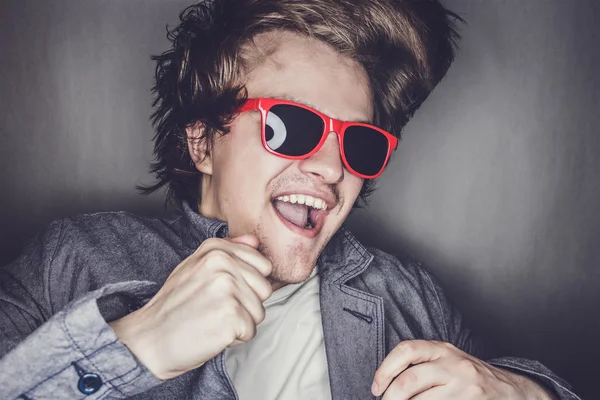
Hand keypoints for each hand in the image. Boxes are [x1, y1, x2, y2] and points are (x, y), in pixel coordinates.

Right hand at [109, 234, 272, 379]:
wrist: (150, 340)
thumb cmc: (174, 307)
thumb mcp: (196, 267)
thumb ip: (228, 250)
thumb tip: (255, 241)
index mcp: (216, 250)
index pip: (263, 265)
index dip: (248, 284)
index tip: (221, 292)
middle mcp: (223, 264)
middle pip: (264, 289)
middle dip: (246, 305)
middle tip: (215, 309)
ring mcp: (228, 289)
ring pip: (259, 311)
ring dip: (240, 323)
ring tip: (212, 320)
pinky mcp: (231, 315)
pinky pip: (251, 331)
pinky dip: (234, 339)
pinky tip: (212, 333)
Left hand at [372, 340, 557, 398]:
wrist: (510, 390)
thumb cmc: (467, 375)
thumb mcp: (445, 360)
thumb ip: (420, 365)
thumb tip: (385, 385)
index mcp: (441, 349)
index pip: (407, 350)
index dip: (385, 369)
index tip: (376, 387)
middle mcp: (453, 364)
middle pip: (410, 379)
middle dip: (391, 396)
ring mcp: (463, 386)